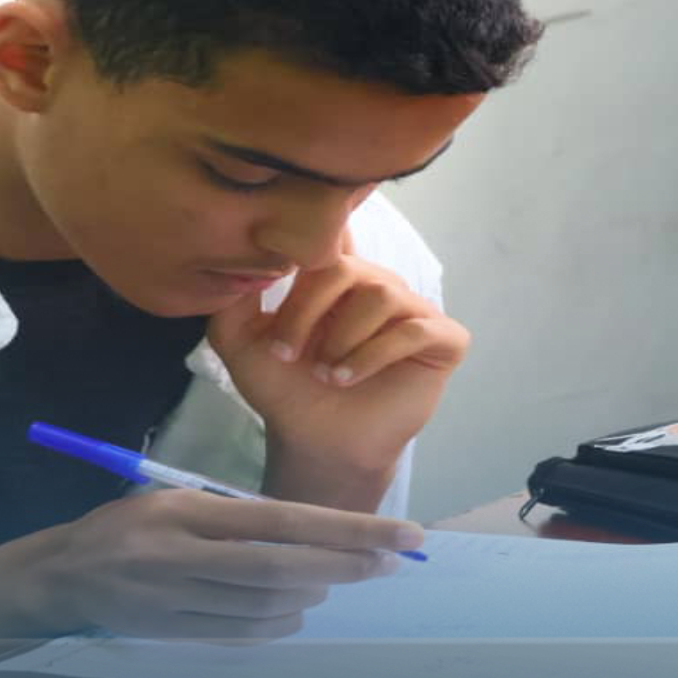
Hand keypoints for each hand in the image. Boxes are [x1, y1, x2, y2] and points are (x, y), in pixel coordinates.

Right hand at [35, 489, 423, 640]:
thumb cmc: (126, 526)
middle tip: (387, 562)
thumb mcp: (173, 500)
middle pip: (279, 568)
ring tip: (337, 579)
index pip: (280, 520)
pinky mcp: (173, 631)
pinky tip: (297, 608)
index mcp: (186, 511)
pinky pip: (241, 632)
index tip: (397, 536)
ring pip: (264, 606)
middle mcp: (182, 556)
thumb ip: (231, 517)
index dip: (344, 530)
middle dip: (343, 565)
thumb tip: (307, 532)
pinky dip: (279, 622)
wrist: (62, 575)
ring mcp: (177, 599)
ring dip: (312, 594)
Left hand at [206, 235, 468, 504]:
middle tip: (285, 353)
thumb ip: (235, 294)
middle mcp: (378, 284)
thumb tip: (242, 248)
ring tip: (324, 373)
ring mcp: (413, 310)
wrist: (314, 441)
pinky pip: (415, 329)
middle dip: (307, 310)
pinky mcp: (442, 341)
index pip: (331, 236)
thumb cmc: (284, 388)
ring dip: (343, 337)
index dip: (308, 250)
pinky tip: (347, 378)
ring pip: (383, 294)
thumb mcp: (241, 338)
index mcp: (337, 275)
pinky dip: (374, 354)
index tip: (279, 277)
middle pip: (347, 267)